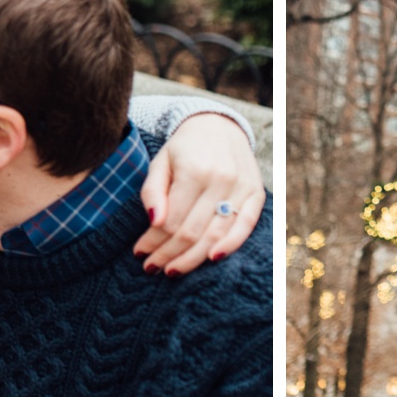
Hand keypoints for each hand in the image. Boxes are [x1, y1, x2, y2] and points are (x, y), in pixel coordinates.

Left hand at [133, 112, 264, 274]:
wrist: (219, 126)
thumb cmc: (183, 149)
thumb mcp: (160, 163)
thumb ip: (152, 191)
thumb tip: (153, 222)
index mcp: (193, 170)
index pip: (171, 220)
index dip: (153, 241)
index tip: (139, 253)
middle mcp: (220, 179)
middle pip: (191, 232)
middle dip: (168, 254)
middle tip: (151, 267)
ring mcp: (241, 187)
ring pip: (215, 235)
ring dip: (192, 258)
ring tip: (172, 269)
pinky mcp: (257, 193)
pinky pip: (245, 226)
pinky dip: (230, 245)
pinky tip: (212, 259)